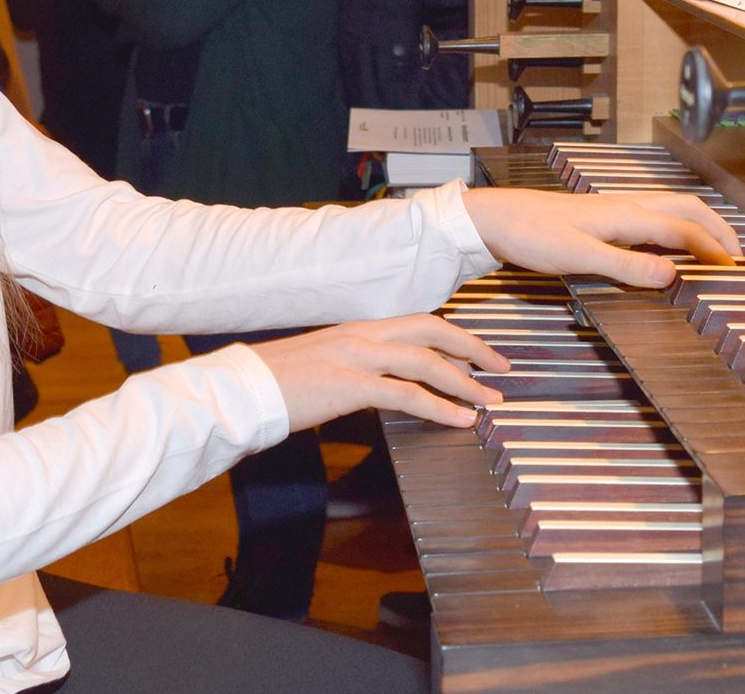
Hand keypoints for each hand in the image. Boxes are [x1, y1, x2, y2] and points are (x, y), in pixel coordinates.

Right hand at [249, 314, 507, 432]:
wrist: (242, 390)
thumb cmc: (275, 383)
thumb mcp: (322, 365)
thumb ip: (354, 368)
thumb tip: (379, 383)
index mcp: (356, 328)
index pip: (417, 323)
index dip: (453, 337)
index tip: (477, 355)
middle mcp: (361, 334)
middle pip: (432, 329)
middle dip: (473, 347)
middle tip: (501, 367)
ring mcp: (356, 356)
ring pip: (426, 361)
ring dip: (466, 381)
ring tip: (491, 401)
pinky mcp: (350, 385)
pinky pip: (407, 394)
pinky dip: (440, 407)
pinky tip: (460, 421)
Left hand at [461, 187, 739, 289]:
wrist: (495, 218)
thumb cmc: (531, 235)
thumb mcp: (579, 256)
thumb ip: (626, 266)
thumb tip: (673, 275)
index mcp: (626, 215)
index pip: (685, 230)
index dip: (713, 249)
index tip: (736, 271)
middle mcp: (626, 206)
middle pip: (686, 209)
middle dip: (717, 228)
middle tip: (737, 256)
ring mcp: (614, 209)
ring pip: (670, 210)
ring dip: (698, 226)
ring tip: (714, 250)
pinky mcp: (602, 217)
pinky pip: (651, 218)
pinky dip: (674, 229)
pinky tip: (669, 248)